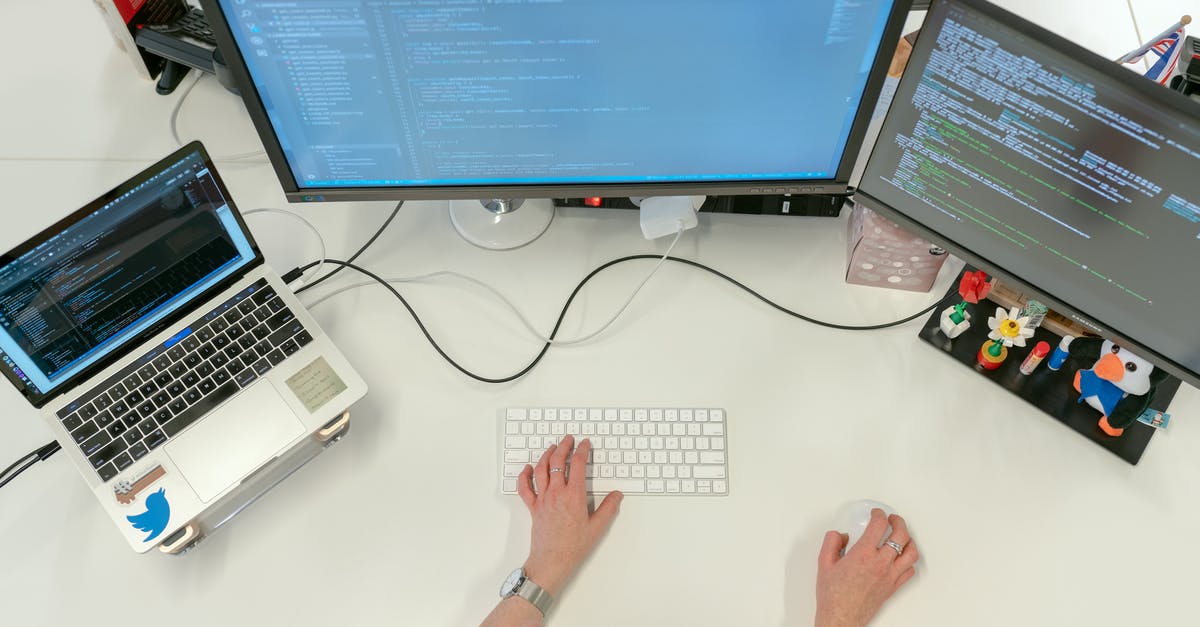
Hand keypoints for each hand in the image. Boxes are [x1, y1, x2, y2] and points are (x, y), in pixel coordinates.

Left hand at [517, 435, 622, 595]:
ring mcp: (542, 499)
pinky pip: (525, 487)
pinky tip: (528, 468)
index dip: (582, 450)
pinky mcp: (533, 507)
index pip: (577, 465)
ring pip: (541, 470)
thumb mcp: (597, 527)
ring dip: (546, 455)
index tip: (585, 444)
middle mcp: (556, 493)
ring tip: (552, 448)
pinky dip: (524, 475)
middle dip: (564, 446)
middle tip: (569, 439)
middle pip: (557, 461)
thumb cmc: (573, 546)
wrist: (552, 561)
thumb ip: (608, 508)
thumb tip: (617, 495)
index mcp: (573, 496)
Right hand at [815, 509, 919, 626]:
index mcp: (863, 554)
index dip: (879, 514)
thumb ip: (831, 542)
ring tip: (902, 535)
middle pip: (901, 535)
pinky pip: (909, 571)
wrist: (841, 617)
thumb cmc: (833, 595)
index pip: (879, 525)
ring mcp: (889, 576)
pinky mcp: (893, 587)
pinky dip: (909, 561)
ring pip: (911, 553)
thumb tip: (841, 535)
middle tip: (892, 519)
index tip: (876, 513)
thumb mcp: (824, 563)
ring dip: (909, 540)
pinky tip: (902, 558)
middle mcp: (880, 564)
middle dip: (898, 522)